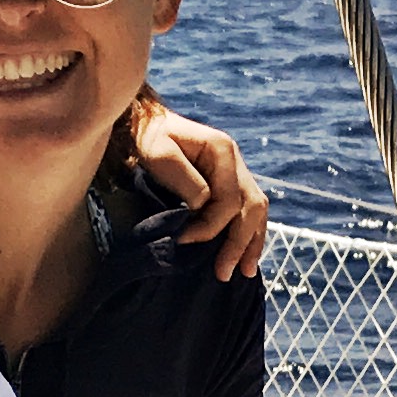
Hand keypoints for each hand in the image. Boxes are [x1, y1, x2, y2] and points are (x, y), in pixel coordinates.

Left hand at [127, 92, 269, 281]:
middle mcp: (235, 161)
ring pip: (255, 211)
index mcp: (222, 151)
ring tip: (244, 272)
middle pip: (251, 208)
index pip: (229, 200)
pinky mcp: (226, 182)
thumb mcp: (158, 152)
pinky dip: (247, 233)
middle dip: (239, 243)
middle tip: (223, 273)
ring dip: (251, 242)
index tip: (183, 241)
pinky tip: (243, 254)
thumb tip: (202, 206)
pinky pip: (246, 210)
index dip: (209, 226)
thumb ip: (183, 178)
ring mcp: (234, 172)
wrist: (141, 124)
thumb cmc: (145, 137)